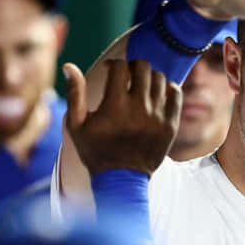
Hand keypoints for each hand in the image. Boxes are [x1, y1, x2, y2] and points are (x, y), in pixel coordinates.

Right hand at [64, 59, 180, 176]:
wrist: (121, 179)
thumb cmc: (95, 150)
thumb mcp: (76, 125)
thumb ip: (75, 93)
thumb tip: (69, 66)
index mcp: (115, 106)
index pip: (120, 67)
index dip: (113, 65)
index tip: (109, 72)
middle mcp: (139, 109)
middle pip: (143, 67)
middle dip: (133, 66)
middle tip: (127, 76)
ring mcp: (158, 117)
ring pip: (160, 78)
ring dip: (149, 77)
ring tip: (141, 86)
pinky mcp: (171, 125)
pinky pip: (175, 94)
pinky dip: (168, 88)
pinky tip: (157, 94)